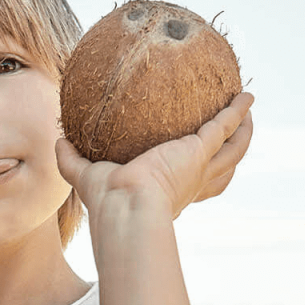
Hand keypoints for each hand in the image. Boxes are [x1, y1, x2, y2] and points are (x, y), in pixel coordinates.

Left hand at [56, 92, 254, 222]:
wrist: (124, 208)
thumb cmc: (106, 202)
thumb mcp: (84, 176)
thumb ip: (70, 159)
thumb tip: (57, 141)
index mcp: (165, 192)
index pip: (183, 184)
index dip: (190, 174)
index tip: (188, 161)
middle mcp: (187, 185)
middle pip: (218, 171)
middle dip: (227, 156)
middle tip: (231, 137)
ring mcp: (197, 170)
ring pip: (232, 152)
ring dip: (243, 134)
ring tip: (246, 114)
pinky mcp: (199, 152)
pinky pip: (225, 127)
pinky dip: (238, 112)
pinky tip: (247, 96)